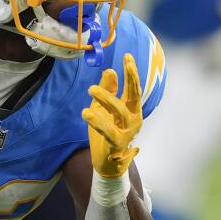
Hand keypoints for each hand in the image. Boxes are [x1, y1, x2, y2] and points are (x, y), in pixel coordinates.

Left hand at [83, 53, 142, 177]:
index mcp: (131, 110)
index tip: (127, 56)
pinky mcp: (117, 144)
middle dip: (129, 79)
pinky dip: (97, 121)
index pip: (133, 88)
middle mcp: (134, 119)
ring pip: (120, 111)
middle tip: (117, 67)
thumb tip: (110, 71)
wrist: (106, 163)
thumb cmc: (106, 133)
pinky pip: (108, 130)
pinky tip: (86, 112)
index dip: (131, 72)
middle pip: (134, 96)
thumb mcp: (102, 108)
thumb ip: (108, 91)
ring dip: (106, 99)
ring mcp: (127, 132)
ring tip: (91, 89)